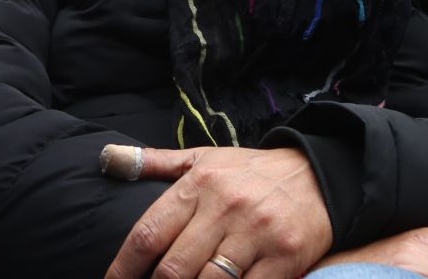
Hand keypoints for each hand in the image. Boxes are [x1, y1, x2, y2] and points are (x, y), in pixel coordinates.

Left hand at [103, 146, 331, 278]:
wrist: (319, 175)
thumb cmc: (250, 172)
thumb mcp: (203, 159)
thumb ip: (155, 163)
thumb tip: (108, 159)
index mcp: (199, 184)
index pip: (149, 233)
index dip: (124, 266)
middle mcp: (225, 207)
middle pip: (174, 268)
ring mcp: (256, 234)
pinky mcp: (284, 257)